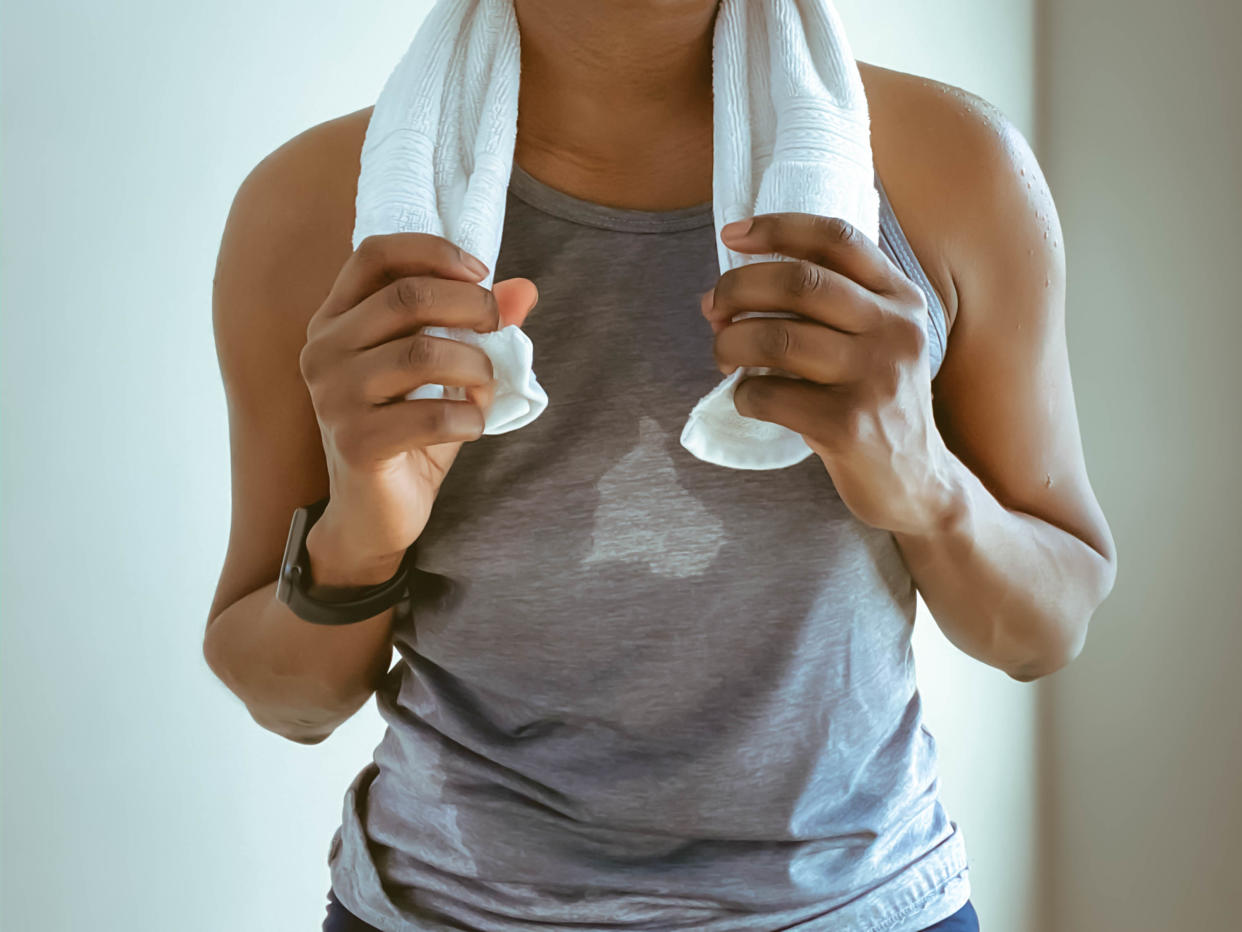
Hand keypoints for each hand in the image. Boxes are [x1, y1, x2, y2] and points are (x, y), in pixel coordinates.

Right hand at [299, 232, 537, 571]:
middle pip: (407, 296)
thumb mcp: (445, 371)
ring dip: (476, 368)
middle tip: (498, 330)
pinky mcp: (356, 442)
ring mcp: (333, 396)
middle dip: (471, 307)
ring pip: (424, 352)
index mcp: (335, 319)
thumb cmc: (408, 431)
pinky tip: (470, 427)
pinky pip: (434, 414)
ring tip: (484, 389)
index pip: (375, 254)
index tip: (481, 272)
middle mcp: (323, 350)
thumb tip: (525, 290)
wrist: (375, 513)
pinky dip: (470, 418)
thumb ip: (477, 327)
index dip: (434, 252)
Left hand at [700, 213, 952, 535]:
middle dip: (738, 287)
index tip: (732, 234)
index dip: (778, 228)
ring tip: (723, 354)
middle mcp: (894, 331)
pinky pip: (768, 395)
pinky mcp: (848, 426)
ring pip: (777, 339)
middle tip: (712, 306)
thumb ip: (823, 308)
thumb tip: (724, 292)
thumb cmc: (876, 403)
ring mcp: (874, 379)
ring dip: (730, 342)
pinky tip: (749, 400)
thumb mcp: (875, 341)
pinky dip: (743, 394)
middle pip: (799, 282)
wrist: (917, 483)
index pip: (837, 239)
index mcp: (901, 299)